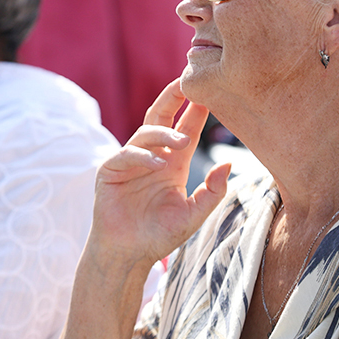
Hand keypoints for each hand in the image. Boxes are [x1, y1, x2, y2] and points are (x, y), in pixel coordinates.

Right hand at [89, 79, 230, 268]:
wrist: (129, 255)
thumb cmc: (159, 235)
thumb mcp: (193, 214)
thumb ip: (213, 192)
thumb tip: (229, 165)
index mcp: (173, 163)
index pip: (186, 128)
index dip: (196, 110)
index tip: (210, 92)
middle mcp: (152, 156)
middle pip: (161, 116)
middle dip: (172, 98)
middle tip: (186, 82)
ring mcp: (129, 161)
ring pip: (145, 133)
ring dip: (164, 134)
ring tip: (182, 142)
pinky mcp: (110, 171)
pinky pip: (126, 155)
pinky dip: (141, 156)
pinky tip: (157, 164)